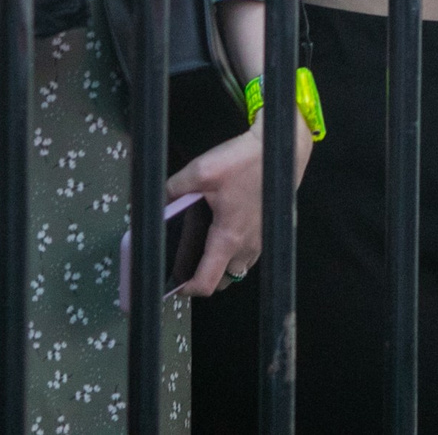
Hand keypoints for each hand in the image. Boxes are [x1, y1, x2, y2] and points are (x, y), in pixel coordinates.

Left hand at [166, 116, 313, 297]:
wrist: (279, 148)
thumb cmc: (246, 160)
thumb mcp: (201, 171)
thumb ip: (173, 189)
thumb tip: (158, 203)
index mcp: (228, 238)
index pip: (206, 283)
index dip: (186, 289)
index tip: (174, 283)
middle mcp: (248, 244)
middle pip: (223, 281)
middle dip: (204, 277)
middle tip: (189, 261)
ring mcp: (261, 238)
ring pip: (238, 268)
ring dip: (222, 265)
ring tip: (207, 245)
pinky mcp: (268, 228)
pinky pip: (250, 253)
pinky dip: (237, 251)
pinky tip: (226, 228)